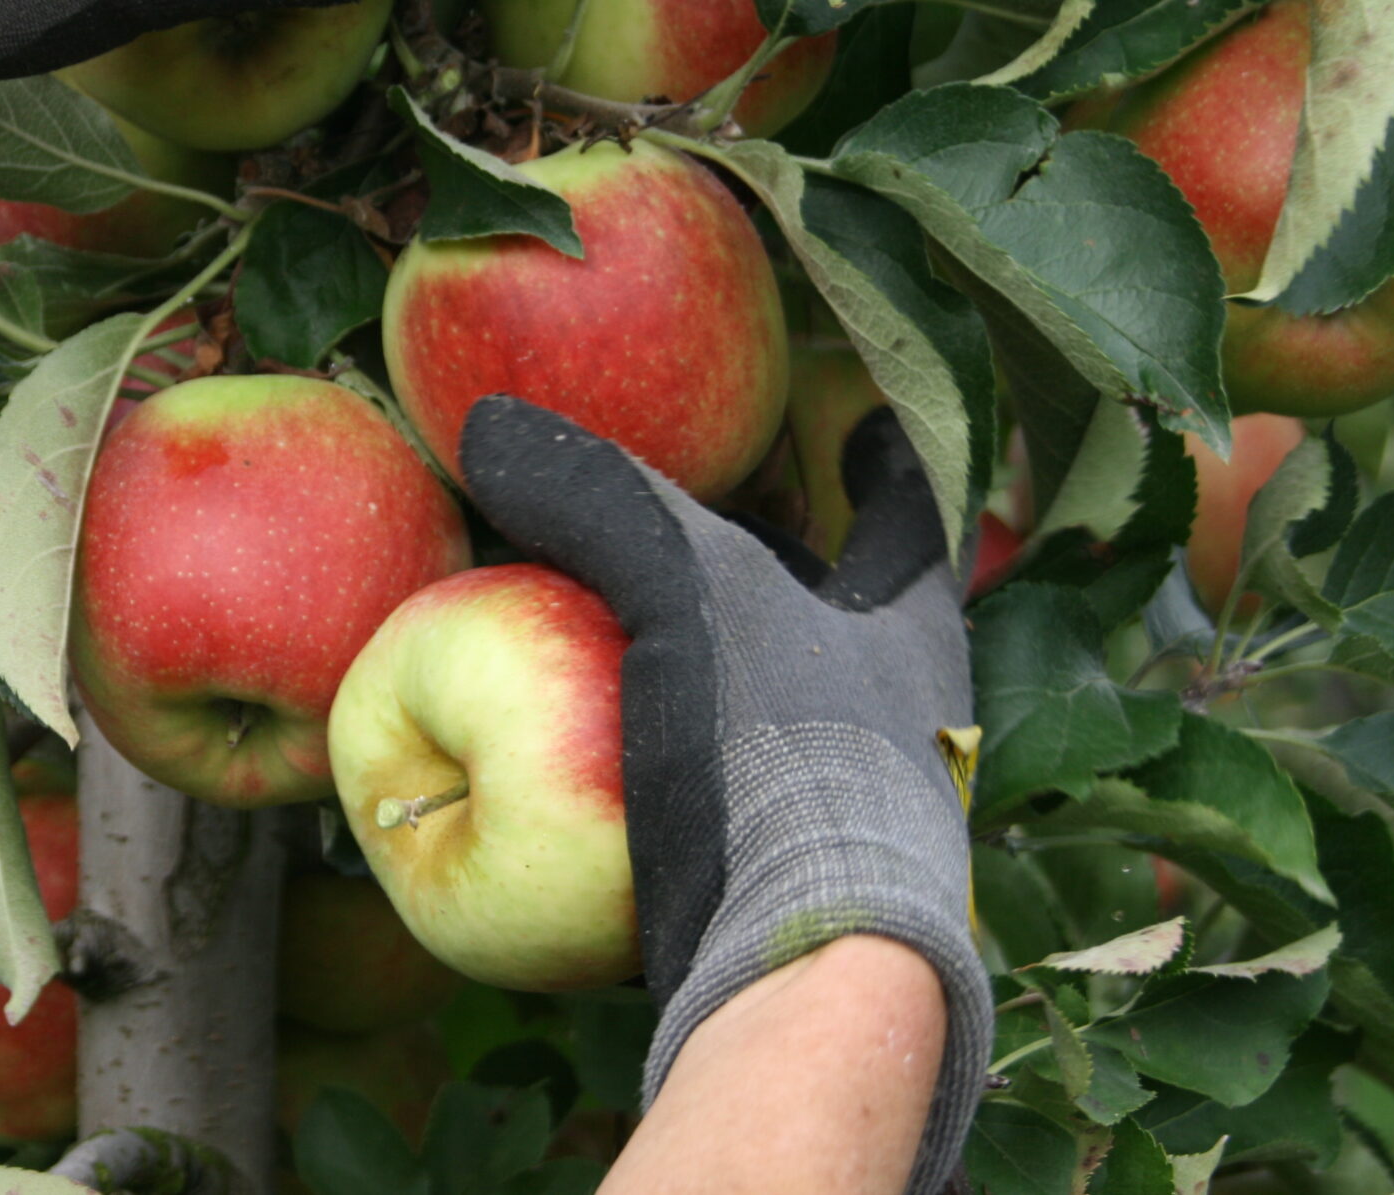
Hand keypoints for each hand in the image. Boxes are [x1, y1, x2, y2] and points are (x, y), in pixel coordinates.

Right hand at [457, 396, 991, 1194]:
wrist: (809, 967)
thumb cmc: (780, 754)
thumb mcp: (684, 588)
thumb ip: (595, 499)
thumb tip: (485, 426)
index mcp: (908, 630)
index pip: (903, 522)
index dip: (879, 469)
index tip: (867, 432)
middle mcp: (902, 717)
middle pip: (853, 619)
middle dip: (803, 580)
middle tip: (736, 535)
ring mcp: (852, 812)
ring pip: (792, 715)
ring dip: (734, 681)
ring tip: (651, 651)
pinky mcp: (790, 889)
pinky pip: (729, 803)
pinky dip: (673, 774)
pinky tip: (607, 779)